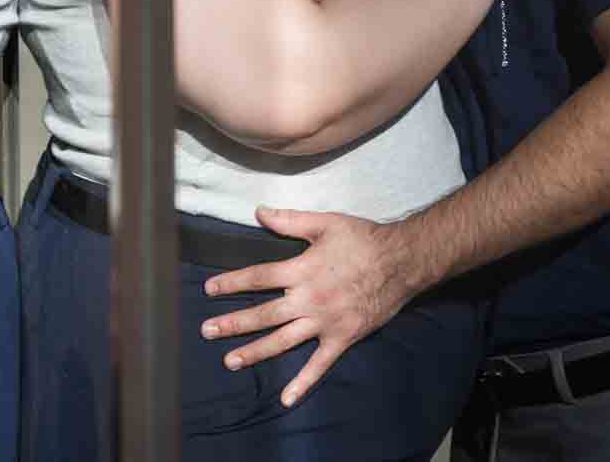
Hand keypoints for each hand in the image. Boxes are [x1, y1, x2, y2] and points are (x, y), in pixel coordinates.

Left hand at [199, 208, 420, 408]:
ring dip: (255, 352)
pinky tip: (286, 398)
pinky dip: (303, 382)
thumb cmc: (363, 239)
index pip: (258, 278)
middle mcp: (309, 299)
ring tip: (229, 361)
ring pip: (283, 341)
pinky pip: (319, 364)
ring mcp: (325, 322)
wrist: (402, 261)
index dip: (231, 283)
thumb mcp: (325, 223)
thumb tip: (258, 212)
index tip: (209, 290)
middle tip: (206, 331)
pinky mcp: (342, 338)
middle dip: (233, 323)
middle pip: (263, 314)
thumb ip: (289, 220)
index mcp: (301, 270)